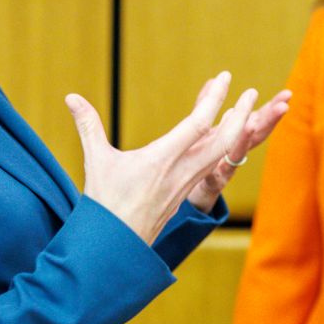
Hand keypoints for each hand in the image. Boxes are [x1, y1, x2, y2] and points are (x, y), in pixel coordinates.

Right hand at [65, 72, 253, 243]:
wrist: (117, 246)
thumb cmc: (106, 203)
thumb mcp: (96, 161)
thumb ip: (88, 125)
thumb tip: (71, 97)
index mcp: (162, 159)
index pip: (197, 124)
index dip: (214, 99)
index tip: (225, 77)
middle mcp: (182, 171)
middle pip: (223, 140)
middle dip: (240, 115)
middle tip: (252, 92)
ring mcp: (188, 184)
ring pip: (221, 154)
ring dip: (235, 130)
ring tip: (244, 110)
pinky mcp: (187, 192)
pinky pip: (212, 165)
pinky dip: (222, 147)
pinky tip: (224, 137)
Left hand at [186, 89, 291, 211]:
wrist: (189, 192)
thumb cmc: (199, 158)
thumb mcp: (204, 129)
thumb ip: (207, 104)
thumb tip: (215, 79)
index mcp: (235, 137)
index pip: (258, 119)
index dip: (272, 107)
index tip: (288, 94)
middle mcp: (236, 151)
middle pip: (258, 133)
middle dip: (272, 118)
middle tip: (286, 103)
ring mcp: (228, 165)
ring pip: (244, 149)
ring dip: (254, 133)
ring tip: (260, 120)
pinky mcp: (214, 180)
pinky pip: (222, 169)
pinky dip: (228, 159)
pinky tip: (231, 152)